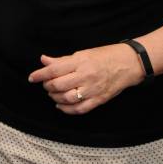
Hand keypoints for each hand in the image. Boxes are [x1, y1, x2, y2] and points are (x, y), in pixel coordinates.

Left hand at [28, 43, 143, 114]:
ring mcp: (93, 89)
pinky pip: (79, 109)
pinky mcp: (99, 100)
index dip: (40, 75)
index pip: (54, 70)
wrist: (130, 63)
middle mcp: (86, 76)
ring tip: (53, 94)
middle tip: (45, 85)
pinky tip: (60, 105)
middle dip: (47, 86)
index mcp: (80, 62)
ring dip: (55, 98)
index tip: (32, 77)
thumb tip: (44, 60)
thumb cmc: (106, 56)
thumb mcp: (83, 53)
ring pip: (67, 98)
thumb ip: (62, 60)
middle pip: (58, 85)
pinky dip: (67, 109)